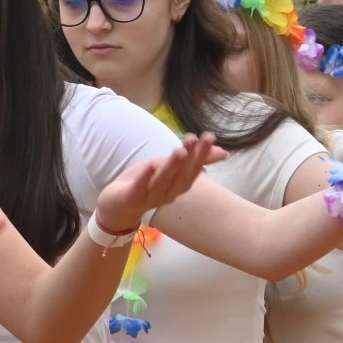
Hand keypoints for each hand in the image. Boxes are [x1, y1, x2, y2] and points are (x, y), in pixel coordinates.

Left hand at [93, 133, 225, 232]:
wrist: (118, 207)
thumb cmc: (146, 184)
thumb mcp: (170, 167)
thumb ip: (193, 159)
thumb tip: (224, 152)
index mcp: (179, 185)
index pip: (194, 169)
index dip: (202, 154)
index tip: (209, 136)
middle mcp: (168, 193)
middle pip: (181, 175)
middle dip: (189, 157)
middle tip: (195, 138)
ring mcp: (150, 197)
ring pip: (163, 182)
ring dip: (172, 166)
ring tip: (179, 150)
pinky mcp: (131, 198)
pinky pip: (140, 188)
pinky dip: (145, 178)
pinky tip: (151, 165)